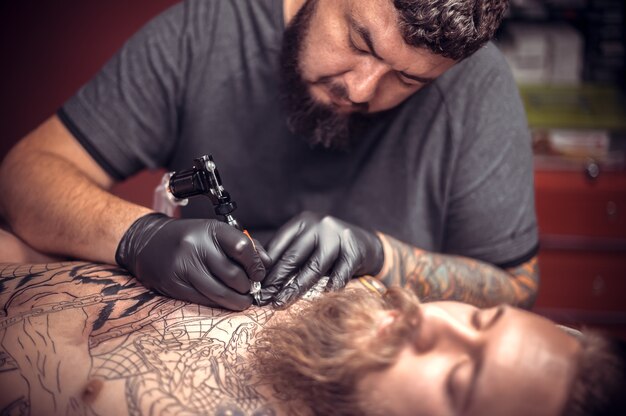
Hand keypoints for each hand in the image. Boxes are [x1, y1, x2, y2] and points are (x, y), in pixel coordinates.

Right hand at [115, 213, 270, 309]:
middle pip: (234, 275)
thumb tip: (267, 265)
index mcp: (211, 230)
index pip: (242, 247)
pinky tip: (224, 301)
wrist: (150, 244)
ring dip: (238, 301)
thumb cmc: (191, 239)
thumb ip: (245, 245)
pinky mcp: (175, 285)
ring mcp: (183, 267)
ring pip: (220, 293)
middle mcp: (196, 247)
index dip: (256, 264)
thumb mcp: (216, 233)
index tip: (259, 273)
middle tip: (250, 289)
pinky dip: (220, 305)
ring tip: (243, 300)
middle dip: (248, 287)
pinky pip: (204, 301)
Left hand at [259, 211, 382, 307]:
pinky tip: (317, 301)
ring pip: (313, 268)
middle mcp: (319, 225)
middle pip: (293, 256)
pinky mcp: (354, 250)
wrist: (367, 245)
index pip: (278, 245)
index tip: (254, 286)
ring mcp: (338, 237)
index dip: (265, 267)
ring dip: (295, 289)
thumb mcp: (307, 244)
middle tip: (262, 298)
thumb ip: (286, 254)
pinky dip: (328, 289)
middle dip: (275, 280)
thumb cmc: (328, 248)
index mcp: (302, 222)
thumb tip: (259, 277)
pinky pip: (339, 275)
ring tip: (281, 303)